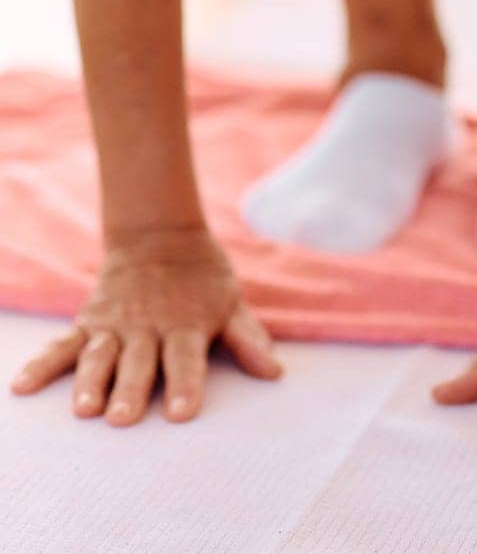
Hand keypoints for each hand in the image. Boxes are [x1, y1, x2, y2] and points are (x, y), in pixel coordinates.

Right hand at [9, 226, 281, 424]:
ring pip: (101, 356)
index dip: (187, 385)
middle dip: (132, 390)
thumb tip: (274, 372)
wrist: (160, 235)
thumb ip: (247, 338)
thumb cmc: (201, 279)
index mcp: (186, 325)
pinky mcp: (89, 322)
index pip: (187, 359)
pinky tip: (23, 387)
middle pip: (140, 363)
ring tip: (84, 409)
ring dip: (91, 382)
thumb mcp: (230, 301)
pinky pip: (62, 346)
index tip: (182, 413)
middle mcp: (148, 328)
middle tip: (122, 419)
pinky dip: (42, 364)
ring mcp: (114, 326)